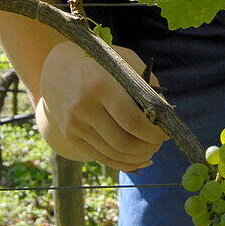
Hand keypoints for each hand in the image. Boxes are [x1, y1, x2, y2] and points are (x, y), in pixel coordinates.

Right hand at [35, 40, 165, 170]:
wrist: (58, 67)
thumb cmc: (101, 64)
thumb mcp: (125, 62)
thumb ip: (147, 87)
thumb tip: (166, 118)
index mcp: (101, 85)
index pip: (132, 120)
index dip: (152, 133)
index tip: (165, 133)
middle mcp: (84, 106)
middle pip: (123, 142)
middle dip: (148, 147)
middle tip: (159, 143)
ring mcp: (74, 124)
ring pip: (113, 153)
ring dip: (137, 157)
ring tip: (150, 150)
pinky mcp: (69, 135)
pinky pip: (100, 157)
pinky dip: (122, 163)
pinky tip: (136, 159)